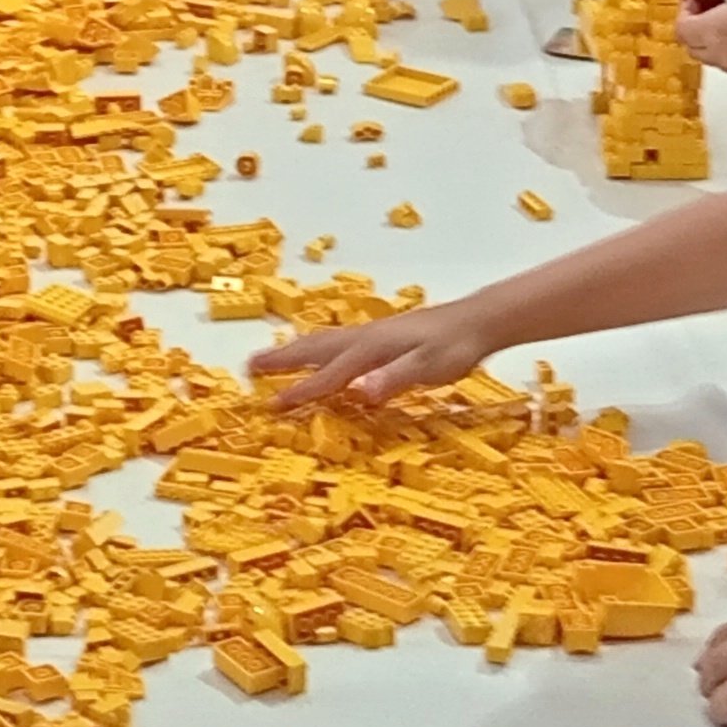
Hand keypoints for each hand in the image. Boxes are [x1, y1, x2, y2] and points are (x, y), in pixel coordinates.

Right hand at [249, 296, 501, 407]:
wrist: (477, 321)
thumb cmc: (454, 347)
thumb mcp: (427, 368)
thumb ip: (392, 380)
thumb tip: (359, 393)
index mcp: (370, 349)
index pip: (328, 375)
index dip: (300, 391)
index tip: (271, 405)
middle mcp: (365, 339)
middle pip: (315, 350)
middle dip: (282, 360)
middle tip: (250, 367)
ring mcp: (373, 335)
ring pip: (324, 343)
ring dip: (295, 351)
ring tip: (271, 357)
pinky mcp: (383, 337)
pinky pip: (338, 343)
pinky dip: (318, 349)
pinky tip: (322, 356)